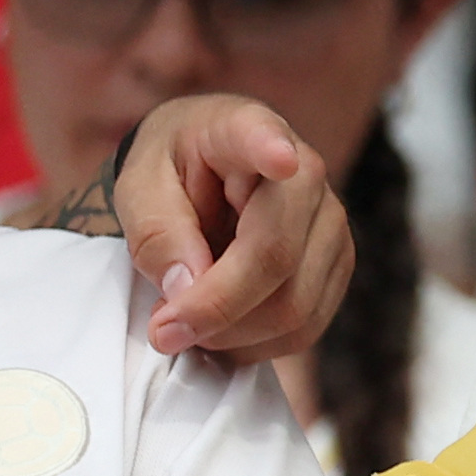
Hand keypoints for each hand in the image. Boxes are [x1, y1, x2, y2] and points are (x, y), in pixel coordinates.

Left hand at [101, 92, 349, 366]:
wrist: (208, 176)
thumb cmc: (171, 172)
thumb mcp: (138, 187)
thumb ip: (155, 232)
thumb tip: (185, 289)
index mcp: (247, 131)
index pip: (265, 140)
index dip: (272, 149)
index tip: (279, 158)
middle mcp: (308, 176)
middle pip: (276, 259)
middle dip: (214, 310)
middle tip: (160, 330)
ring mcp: (333, 226)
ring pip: (295, 307)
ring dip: (231, 335)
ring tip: (185, 323)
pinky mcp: (337, 269)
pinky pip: (304, 328)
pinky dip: (255, 344)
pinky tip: (220, 328)